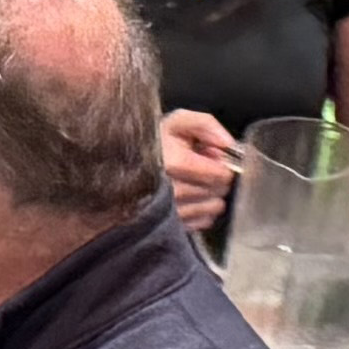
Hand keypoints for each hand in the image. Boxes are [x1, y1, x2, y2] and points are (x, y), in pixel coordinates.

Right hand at [158, 109, 244, 235]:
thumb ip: (205, 124)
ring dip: (210, 194)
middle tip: (200, 167)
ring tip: (194, 182)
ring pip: (215, 207)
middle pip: (220, 190)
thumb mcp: (177, 122)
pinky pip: (205, 221)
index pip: (222, 173)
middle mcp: (172, 192)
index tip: (211, 157)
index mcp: (175, 163)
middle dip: (216, 177)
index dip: (222, 163)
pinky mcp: (172, 227)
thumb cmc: (152, 143)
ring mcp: (171, 213)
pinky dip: (202, 210)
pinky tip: (190, 197)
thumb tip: (227, 144)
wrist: (120, 165)